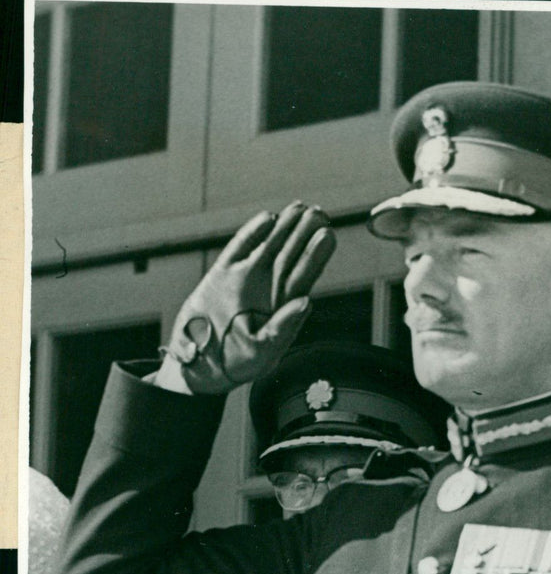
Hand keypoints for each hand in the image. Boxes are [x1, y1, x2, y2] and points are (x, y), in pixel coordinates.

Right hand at [157, 202, 335, 394]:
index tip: (328, 234)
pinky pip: (239, 248)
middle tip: (318, 212)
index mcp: (282, 308)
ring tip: (299, 207)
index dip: (316, 255)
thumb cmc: (236, 365)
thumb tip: (307, 302)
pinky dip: (252, 233)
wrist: (199, 366)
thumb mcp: (264, 353)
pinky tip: (267, 219)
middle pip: (290, 255)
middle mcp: (267, 290)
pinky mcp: (221, 275)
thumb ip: (285, 328)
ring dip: (284, 228)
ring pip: (269, 247)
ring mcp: (245, 280)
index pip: (304, 275)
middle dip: (304, 233)